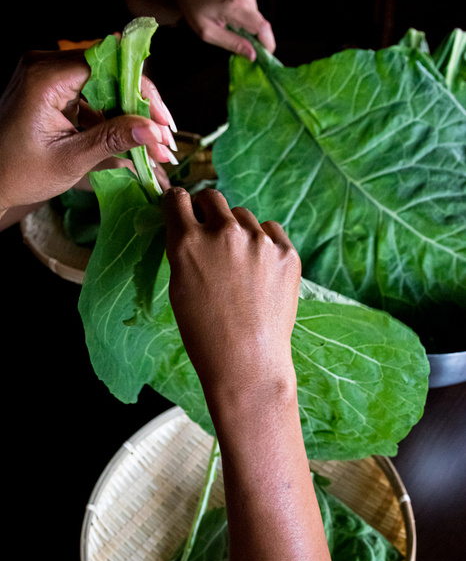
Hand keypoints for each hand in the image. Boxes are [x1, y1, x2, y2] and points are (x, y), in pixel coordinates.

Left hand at [0, 49, 175, 213]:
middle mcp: (45, 66)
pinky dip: (113, 119)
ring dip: (130, 115)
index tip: (162, 120)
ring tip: (154, 146)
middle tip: (163, 137)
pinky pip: (92, 96)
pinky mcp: (52, 90)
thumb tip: (153, 130)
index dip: (141, 91)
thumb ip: (112, 139)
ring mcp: (47, 76)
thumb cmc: (20, 174)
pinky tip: (133, 141)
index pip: (108, 66)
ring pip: (105, 86)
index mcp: (45, 78)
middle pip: (109, 73)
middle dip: (140, 107)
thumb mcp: (71, 159)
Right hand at [164, 187, 299, 394]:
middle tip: (212, 236)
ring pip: (243, 216)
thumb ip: (184, 250)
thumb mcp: (179, 288)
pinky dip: (264, 243)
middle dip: (208, 212)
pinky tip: (260, 271)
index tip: (182, 211)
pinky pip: (271, 231)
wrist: (247, 362)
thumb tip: (190, 225)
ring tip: (240, 267)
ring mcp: (259, 240)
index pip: (177, 199)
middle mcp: (224, 232)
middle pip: (212, 198)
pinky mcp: (287, 252)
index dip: (178, 205)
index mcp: (188, 242)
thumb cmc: (205, 333)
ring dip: (238, 231)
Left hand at [173, 0, 275, 58]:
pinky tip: (230, 14)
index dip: (268, 44)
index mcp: (235, 7)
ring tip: (229, 22)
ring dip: (247, 25)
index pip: (263, 28)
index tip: (265, 55)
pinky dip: (244, 15)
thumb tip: (252, 55)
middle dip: (254, 36)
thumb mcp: (208, 32)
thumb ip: (232, 43)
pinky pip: (252, 9)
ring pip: (257, 16)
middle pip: (261, 23)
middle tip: (237, 40)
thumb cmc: (194, 9)